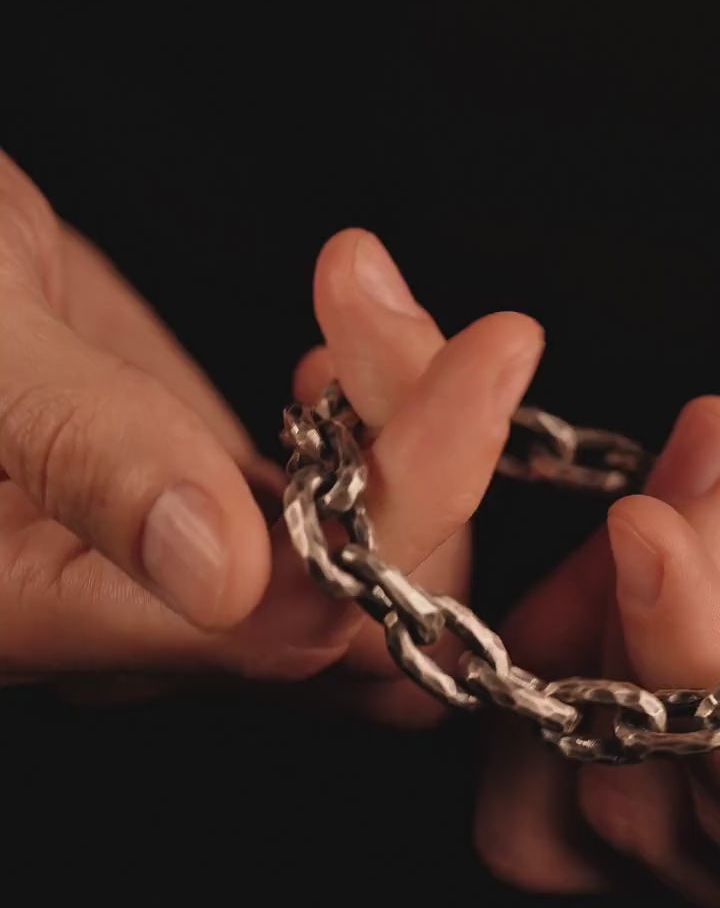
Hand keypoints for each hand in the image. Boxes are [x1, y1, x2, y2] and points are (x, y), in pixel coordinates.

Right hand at [0, 151, 541, 699]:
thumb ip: (81, 451)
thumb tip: (219, 574)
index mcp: (48, 607)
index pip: (301, 612)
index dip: (417, 493)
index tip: (482, 359)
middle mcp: (136, 620)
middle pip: (368, 601)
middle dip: (428, 443)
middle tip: (393, 302)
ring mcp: (185, 565)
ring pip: (374, 556)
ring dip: (410, 416)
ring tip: (354, 287)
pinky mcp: (214, 506)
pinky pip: (348, 515)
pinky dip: (386, 422)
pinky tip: (338, 343)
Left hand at [474, 373, 719, 907]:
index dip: (711, 691)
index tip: (668, 534)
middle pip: (654, 808)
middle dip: (651, 619)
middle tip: (691, 467)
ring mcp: (711, 869)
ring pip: (563, 799)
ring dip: (592, 628)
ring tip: (665, 502)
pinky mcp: (652, 805)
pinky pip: (528, 784)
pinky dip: (549, 664)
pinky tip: (620, 562)